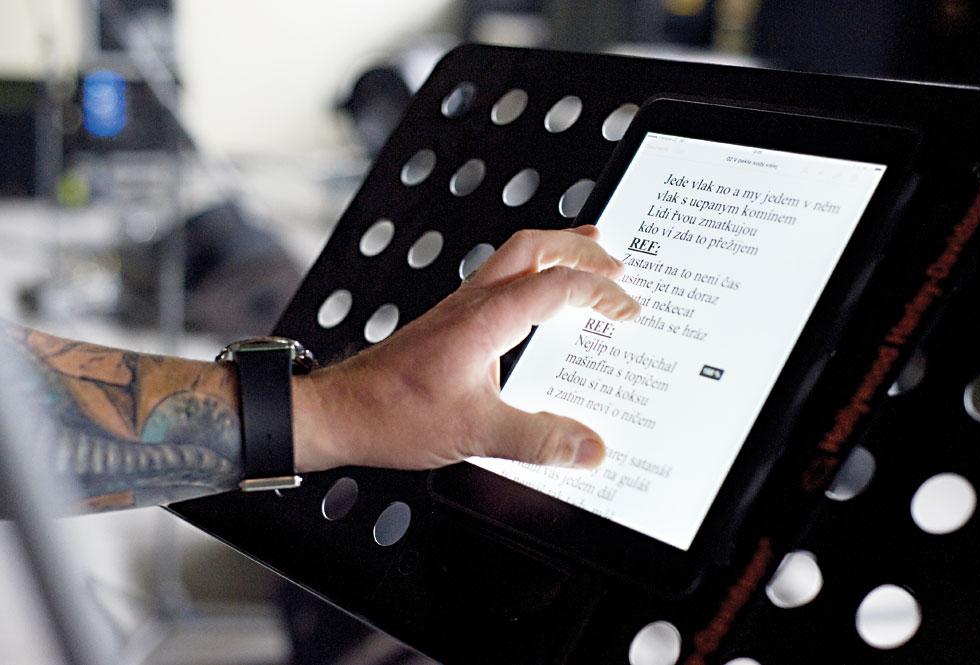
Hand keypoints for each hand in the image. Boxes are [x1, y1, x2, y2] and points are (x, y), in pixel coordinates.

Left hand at [292, 226, 639, 471]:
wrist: (340, 412)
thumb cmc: (391, 413)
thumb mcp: (475, 432)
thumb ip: (537, 440)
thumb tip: (589, 447)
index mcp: (485, 318)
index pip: (557, 285)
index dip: (601, 293)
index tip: (629, 310)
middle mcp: (473, 304)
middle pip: (534, 247)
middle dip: (581, 247)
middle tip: (617, 260)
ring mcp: (459, 310)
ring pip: (514, 258)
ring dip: (555, 254)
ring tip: (588, 261)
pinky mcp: (450, 324)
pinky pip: (500, 283)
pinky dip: (532, 280)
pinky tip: (537, 306)